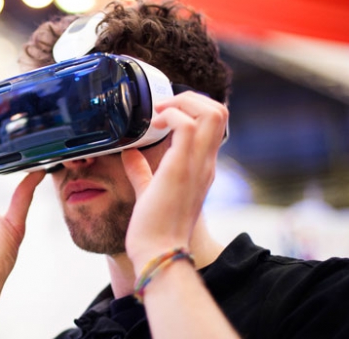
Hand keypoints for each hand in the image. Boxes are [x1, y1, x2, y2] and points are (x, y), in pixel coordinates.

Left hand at [121, 92, 227, 266]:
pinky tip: (153, 124)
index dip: (193, 107)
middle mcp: (205, 163)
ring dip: (182, 103)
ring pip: (212, 112)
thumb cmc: (154, 227)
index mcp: (201, 166)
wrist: (158, 251)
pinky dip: (171, 115)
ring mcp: (197, 165)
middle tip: (161, 107)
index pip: (215, 123)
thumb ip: (141, 171)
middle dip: (189, 98)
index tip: (164, 111)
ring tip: (158, 113)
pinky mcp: (180, 168)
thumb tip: (129, 152)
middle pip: (219, 111)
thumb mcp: (149, 190)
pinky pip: (187, 126)